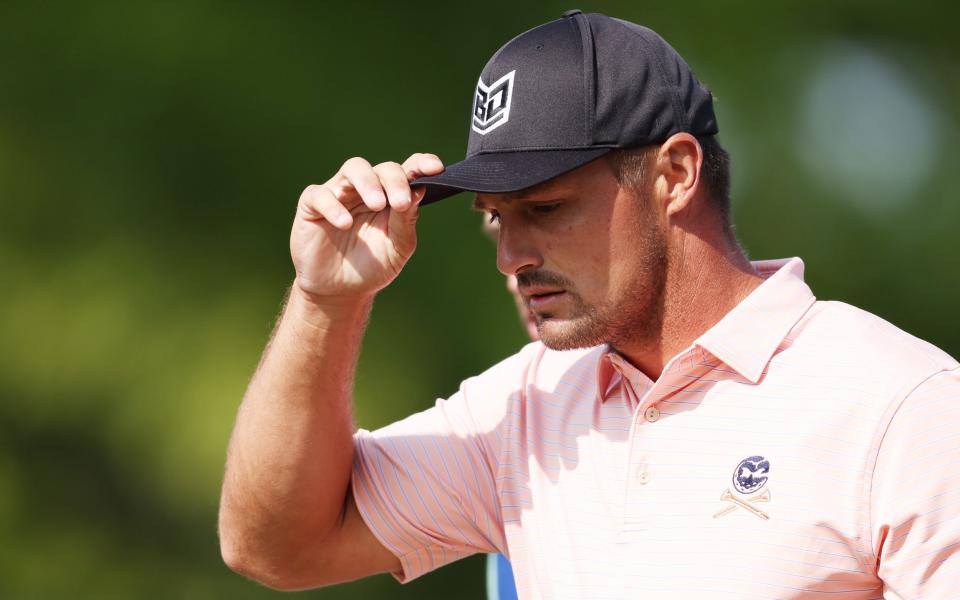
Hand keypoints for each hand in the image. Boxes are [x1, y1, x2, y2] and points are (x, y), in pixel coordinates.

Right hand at [290, 153, 443, 300]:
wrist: (339, 291)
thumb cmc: (372, 266)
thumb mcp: (396, 249)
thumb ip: (406, 222)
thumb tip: (419, 191)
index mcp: (392, 196)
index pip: (408, 170)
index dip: (422, 164)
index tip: (436, 169)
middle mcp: (367, 189)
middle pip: (383, 168)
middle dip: (396, 181)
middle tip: (401, 202)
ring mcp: (339, 194)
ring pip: (354, 168)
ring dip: (368, 182)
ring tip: (378, 204)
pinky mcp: (312, 205)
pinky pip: (320, 194)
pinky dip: (334, 206)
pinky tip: (345, 224)